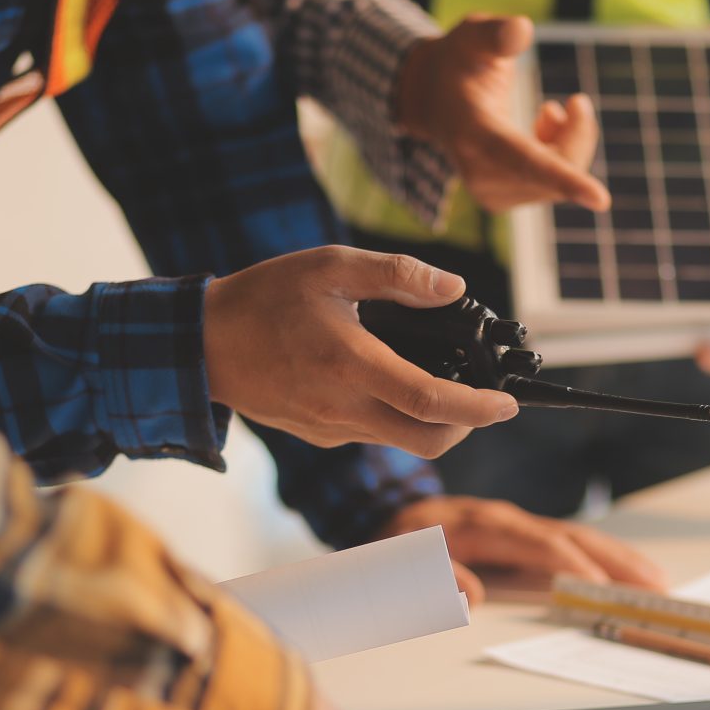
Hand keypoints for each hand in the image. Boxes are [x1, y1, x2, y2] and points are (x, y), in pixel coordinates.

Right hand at [203, 246, 518, 457]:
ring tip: (435, 379)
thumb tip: (452, 289)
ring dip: (431, 421)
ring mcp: (332, 429)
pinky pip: (372, 433)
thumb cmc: (263, 300)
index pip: (433, 402)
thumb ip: (397, 276)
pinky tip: (384, 380)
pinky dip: (394, 416)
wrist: (200, 346)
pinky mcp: (320, 436)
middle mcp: (345, 408)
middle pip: (429, 441)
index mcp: (352, 366)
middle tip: (481, 399)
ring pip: (402, 441)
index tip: (509, 403)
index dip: (480, 408)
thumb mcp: (330, 267)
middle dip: (466, 426)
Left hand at [377, 495, 667, 603]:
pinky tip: (627, 574)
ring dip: (617, 559)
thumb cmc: (392, 544)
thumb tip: (471, 595)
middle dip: (611, 559)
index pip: (533, 541)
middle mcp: (505, 520)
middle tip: (650, 584)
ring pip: (577, 539)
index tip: (593, 585)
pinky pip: (569, 546)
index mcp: (479, 524)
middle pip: (569, 536)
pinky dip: (601, 560)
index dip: (565, 561)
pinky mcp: (521, 538)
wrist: (382, 521)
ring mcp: (517, 527)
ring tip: (655, 581)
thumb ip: (428, 575)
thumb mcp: (397, 560)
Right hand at [397, 15, 609, 213]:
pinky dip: (563, 160)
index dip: (564, 178)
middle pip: (557, 168)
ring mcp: (490, 194)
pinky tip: (546, 132)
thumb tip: (522, 30)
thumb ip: (496, 32)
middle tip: (577, 101)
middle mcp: (480, 174)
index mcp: (475, 134)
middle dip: (577, 135)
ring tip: (551, 112)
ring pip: (560, 184)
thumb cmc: (460, 62)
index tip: (601, 200)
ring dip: (570, 143)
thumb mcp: (472, 35)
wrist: (434, 100)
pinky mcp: (501, 202)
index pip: (524, 161)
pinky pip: (554, 190)